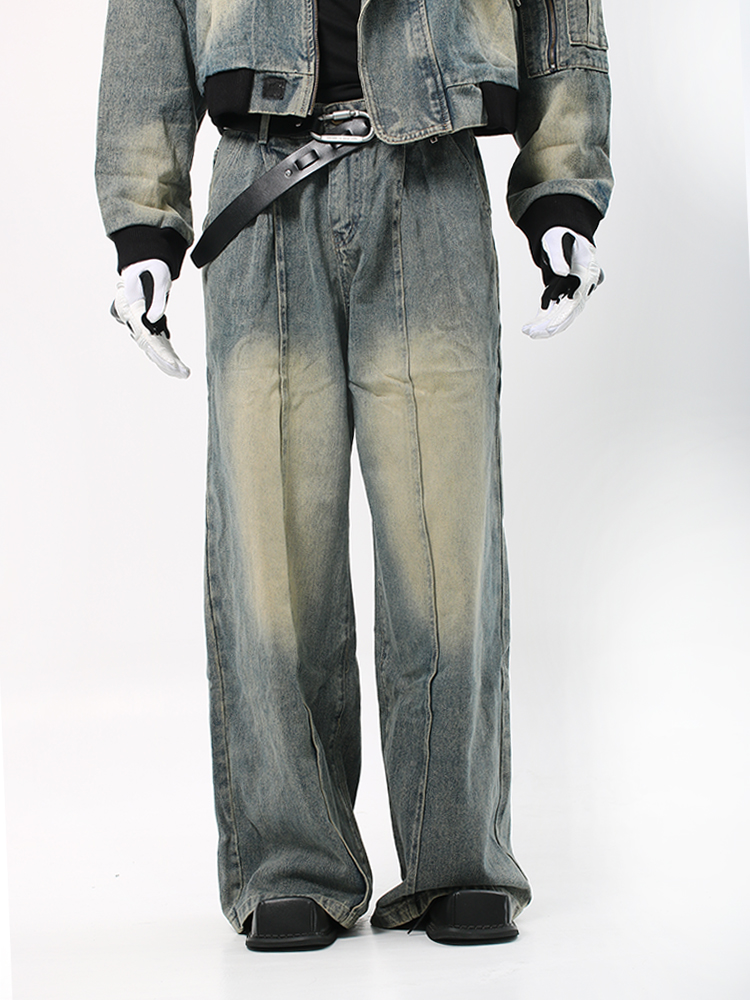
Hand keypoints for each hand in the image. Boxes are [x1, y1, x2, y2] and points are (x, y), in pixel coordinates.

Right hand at [110, 259, 189, 378]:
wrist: (144, 258)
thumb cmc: (150, 264)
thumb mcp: (157, 275)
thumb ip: (156, 296)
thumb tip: (155, 318)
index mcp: (130, 307)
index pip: (146, 335)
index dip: (160, 351)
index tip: (173, 363)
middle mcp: (131, 318)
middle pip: (149, 346)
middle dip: (166, 362)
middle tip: (183, 373)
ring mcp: (137, 321)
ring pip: (152, 347)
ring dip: (167, 362)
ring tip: (183, 373)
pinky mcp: (146, 322)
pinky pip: (155, 342)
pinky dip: (166, 354)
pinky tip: (176, 366)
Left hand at [522, 228, 603, 339]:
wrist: (562, 233)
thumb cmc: (560, 234)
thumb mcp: (557, 241)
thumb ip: (559, 256)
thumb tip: (562, 273)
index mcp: (588, 271)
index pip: (578, 297)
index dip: (566, 313)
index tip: (551, 325)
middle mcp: (585, 285)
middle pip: (571, 310)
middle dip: (553, 324)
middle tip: (534, 333)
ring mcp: (575, 291)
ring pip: (563, 314)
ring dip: (546, 325)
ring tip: (529, 332)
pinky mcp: (564, 294)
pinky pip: (554, 310)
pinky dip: (542, 319)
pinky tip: (530, 327)